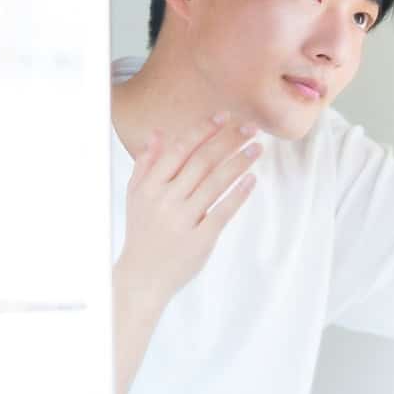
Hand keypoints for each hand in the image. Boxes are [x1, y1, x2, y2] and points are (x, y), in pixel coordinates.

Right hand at [114, 113, 261, 306]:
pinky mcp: (200, 239)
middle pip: (202, 162)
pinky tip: (252, 180)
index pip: (180, 150)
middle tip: (251, 128)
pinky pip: (223, 211)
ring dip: (239, 162)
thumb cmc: (143, 232)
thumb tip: (159, 133)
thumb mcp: (136, 197)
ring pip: (215, 183)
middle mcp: (165, 200)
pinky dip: (238, 194)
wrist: (142, 277)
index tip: (224, 116)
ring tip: (257, 149)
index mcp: (150, 186)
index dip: (204, 130)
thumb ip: (147, 164)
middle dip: (229, 140)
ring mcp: (183, 220)